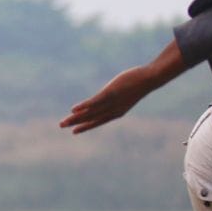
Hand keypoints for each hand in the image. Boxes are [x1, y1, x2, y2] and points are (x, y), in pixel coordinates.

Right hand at [61, 39, 187, 134]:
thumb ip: (118, 96)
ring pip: (90, 113)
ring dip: (75, 118)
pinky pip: (94, 102)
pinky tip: (73, 109)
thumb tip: (114, 93)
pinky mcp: (109, 94)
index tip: (74, 131)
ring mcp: (111, 103)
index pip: (98, 121)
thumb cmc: (140, 83)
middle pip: (91, 118)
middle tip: (61, 126)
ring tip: (63, 122)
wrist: (150, 79)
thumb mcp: (128, 92)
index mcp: (117, 112)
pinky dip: (83, 107)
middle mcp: (112, 110)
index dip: (86, 126)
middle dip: (75, 123)